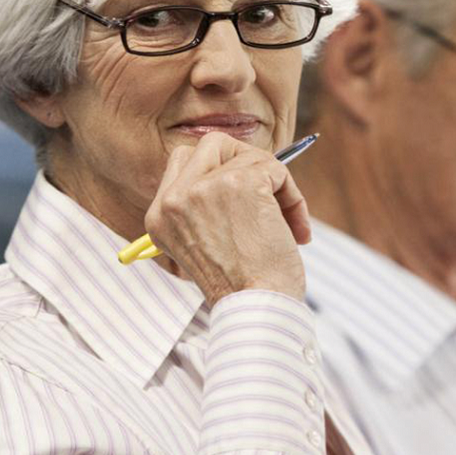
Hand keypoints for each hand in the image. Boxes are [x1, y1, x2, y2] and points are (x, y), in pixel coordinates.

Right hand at [145, 132, 310, 303]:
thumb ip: (208, 211)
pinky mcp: (240, 182)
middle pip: (212, 144)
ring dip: (277, 186)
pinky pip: (276, 169)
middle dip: (248, 162)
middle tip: (269, 192)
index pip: (184, 163)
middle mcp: (174, 198)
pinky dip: (294, 197)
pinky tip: (296, 230)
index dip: (221, 171)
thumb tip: (248, 171)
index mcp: (159, 216)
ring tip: (288, 223)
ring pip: (250, 155)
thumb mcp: (205, 249)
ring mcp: (205, 187)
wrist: (257, 309)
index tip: (246, 199)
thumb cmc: (243, 289)